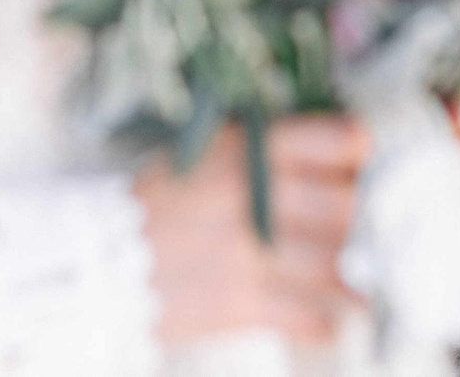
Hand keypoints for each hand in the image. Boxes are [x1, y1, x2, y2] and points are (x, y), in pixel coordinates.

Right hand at [138, 116, 368, 346]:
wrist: (96, 264)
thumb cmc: (157, 207)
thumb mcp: (201, 155)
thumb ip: (259, 148)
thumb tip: (327, 148)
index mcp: (242, 153)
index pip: (329, 140)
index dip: (357, 149)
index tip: (363, 157)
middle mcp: (252, 198)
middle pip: (343, 205)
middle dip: (358, 213)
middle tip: (360, 219)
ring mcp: (249, 254)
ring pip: (334, 262)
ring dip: (350, 269)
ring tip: (354, 271)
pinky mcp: (241, 304)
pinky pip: (310, 316)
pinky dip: (326, 319)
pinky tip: (330, 315)